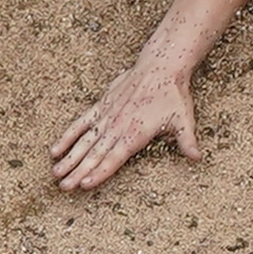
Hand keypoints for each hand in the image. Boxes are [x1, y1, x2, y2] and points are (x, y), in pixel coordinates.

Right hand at [49, 57, 197, 193]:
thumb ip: (187, 141)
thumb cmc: (172, 95)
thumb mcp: (184, 119)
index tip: (85, 185)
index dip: (99, 172)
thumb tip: (197, 158)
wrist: (160, 66)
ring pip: (84, 141)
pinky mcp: (100, 106)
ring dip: (70, 158)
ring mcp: (106, 117)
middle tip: (63, 187)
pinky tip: (55, 149)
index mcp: (135, 134)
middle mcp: (117, 127)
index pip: (114, 158)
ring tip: (56, 174)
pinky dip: (67, 136)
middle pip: (94, 154)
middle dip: (78, 171)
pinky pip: (80, 123)